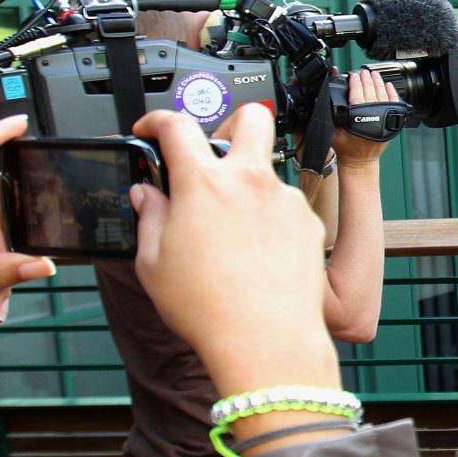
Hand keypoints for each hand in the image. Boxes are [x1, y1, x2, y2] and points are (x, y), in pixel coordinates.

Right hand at [130, 106, 338, 394]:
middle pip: (250, 117)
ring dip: (250, 184)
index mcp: (203, 183)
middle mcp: (250, 181)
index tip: (152, 129)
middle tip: (215, 150)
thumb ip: (149, 217)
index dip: (157, 119)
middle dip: (231, 121)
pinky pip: (287, 205)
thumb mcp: (153, 263)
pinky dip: (270, 217)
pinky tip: (258, 251)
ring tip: (233, 227)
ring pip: (269, 170)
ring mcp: (285, 199)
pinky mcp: (309, 222)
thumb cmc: (209, 308)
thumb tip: (148, 194)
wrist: (266, 340)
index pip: (177, 126)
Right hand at [331, 68, 401, 168]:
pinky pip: (393, 104)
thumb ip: (329, 116)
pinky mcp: (391, 122)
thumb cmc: (346, 148)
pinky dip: (391, 93)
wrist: (360, 161)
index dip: (355, 83)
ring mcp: (384, 120)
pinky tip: (387, 85)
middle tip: (363, 71)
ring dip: (378, 83)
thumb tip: (321, 99)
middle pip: (371, 93)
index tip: (353, 75)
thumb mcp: (332, 132)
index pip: (357, 95)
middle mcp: (373, 119)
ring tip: (373, 74)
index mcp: (358, 120)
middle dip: (367, 80)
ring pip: (382, 96)